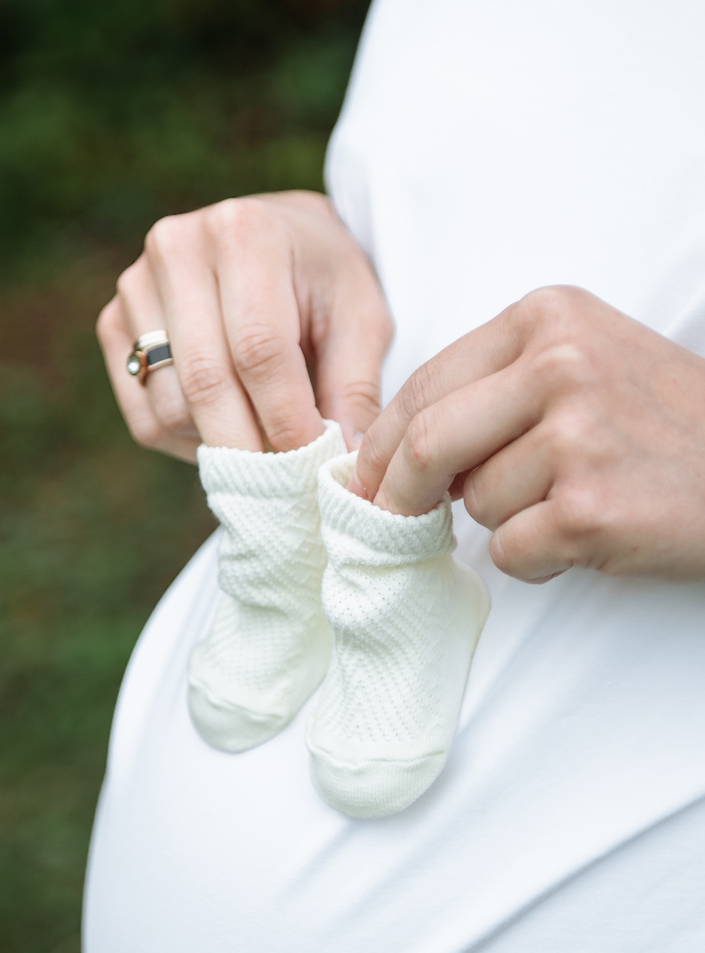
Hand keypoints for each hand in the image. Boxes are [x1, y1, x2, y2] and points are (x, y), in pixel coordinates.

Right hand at [96, 191, 392, 460]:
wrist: (277, 237)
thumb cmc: (324, 281)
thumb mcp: (361, 320)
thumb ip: (354, 390)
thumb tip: (343, 467)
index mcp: (244, 233)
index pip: (258, 350)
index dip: (287, 420)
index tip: (315, 466)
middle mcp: (176, 248)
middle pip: (206, 382)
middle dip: (252, 449)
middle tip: (289, 485)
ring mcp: (135, 287)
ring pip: (171, 408)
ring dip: (222, 446)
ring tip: (265, 441)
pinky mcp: (114, 325)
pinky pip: (145, 418)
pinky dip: (188, 443)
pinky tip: (227, 426)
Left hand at [351, 286, 704, 581]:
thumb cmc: (663, 425)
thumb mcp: (587, 361)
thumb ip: (498, 384)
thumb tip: (395, 447)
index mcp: (549, 317)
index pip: (425, 383)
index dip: (383, 443)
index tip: (365, 479)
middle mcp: (561, 363)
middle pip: (428, 441)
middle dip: (395, 492)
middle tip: (389, 519)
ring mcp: (577, 435)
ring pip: (475, 503)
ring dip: (504, 522)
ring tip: (568, 504)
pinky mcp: (589, 507)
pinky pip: (509, 550)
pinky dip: (533, 559)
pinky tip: (583, 537)